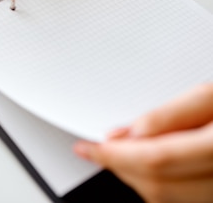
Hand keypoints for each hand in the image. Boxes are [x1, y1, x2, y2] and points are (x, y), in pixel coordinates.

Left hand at [74, 84, 212, 202]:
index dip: (114, 154)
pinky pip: (184, 202)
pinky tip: (148, 168)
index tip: (88, 146)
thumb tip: (128, 133)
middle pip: (157, 184)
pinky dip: (158, 187)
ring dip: (135, 179)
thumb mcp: (212, 94)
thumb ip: (171, 114)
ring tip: (119, 154)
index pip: (155, 160)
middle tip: (97, 148)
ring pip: (167, 199)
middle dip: (119, 166)